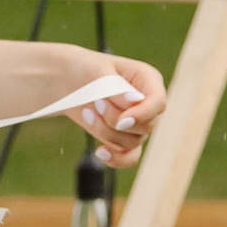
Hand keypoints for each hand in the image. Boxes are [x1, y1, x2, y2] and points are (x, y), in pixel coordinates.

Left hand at [56, 48, 165, 168]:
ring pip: (132, 142)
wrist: (68, 80)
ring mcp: (138, 122)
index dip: (142, 115)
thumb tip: (134, 102)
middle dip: (115, 120)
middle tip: (96, 103)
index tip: (121, 121)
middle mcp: (147, 102)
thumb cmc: (84, 68)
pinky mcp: (124, 137)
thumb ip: (115, 87)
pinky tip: (100, 152)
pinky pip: (129, 157)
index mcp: (148, 79)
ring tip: (88, 113)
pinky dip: (116, 159)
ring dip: (106, 132)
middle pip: (146, 126)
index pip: (158, 103)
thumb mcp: (96, 71)